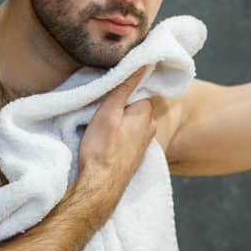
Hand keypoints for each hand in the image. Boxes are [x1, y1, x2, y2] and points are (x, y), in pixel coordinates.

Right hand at [75, 67, 155, 214]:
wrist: (99, 187)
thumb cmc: (102, 149)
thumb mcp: (109, 112)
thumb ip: (125, 87)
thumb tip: (144, 63)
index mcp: (146, 114)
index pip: (139, 90)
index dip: (124, 88)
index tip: (109, 89)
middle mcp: (150, 128)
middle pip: (136, 106)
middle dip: (122, 104)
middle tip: (102, 105)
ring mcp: (144, 144)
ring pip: (132, 122)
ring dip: (120, 120)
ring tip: (102, 123)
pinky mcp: (135, 157)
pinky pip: (129, 136)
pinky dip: (120, 134)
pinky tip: (108, 139)